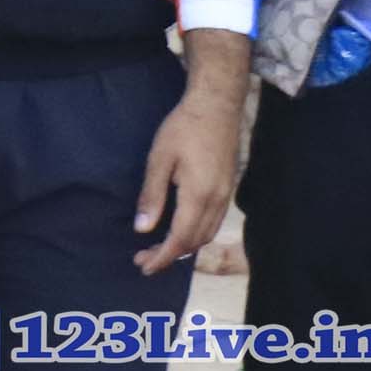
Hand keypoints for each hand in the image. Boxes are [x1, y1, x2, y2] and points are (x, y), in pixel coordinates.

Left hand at [133, 89, 244, 272]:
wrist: (217, 105)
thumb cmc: (184, 127)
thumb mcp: (159, 159)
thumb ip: (152, 196)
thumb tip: (143, 229)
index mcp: (199, 195)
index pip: (180, 238)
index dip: (162, 257)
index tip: (143, 266)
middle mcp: (217, 200)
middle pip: (195, 241)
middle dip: (170, 256)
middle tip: (143, 259)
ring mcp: (226, 194)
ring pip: (206, 234)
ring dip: (184, 247)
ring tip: (159, 250)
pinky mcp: (228, 187)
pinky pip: (214, 222)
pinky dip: (196, 234)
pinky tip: (180, 230)